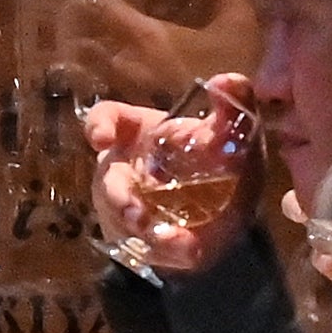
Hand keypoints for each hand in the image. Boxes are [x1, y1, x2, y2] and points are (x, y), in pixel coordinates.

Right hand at [78, 83, 256, 278]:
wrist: (230, 205)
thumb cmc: (220, 157)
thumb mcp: (230, 130)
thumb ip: (232, 103)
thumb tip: (225, 80)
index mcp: (139, 135)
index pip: (107, 119)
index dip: (99, 126)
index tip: (101, 139)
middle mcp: (125, 170)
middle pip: (109, 182)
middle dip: (120, 199)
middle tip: (136, 213)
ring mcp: (128, 208)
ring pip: (123, 222)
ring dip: (146, 232)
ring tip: (175, 241)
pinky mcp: (143, 240)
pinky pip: (147, 249)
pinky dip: (169, 253)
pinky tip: (191, 252)